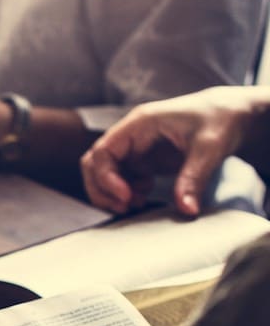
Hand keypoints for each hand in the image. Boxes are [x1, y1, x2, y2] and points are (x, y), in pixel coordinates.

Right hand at [80, 87, 262, 215]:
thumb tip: (186, 209)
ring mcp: (134, 148)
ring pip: (103, 173)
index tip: (127, 196)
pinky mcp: (142, 160)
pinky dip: (124, 193)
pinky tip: (144, 196)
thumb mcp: (209, 149)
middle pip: (94, 164)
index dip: (106, 177)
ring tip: (135, 204)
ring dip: (111, 193)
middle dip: (102, 189)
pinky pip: (120, 179)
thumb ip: (193, 178)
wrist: (231, 115)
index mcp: (139, 124)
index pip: (103, 151)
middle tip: (125, 207)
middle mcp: (130, 135)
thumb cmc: (219, 121)